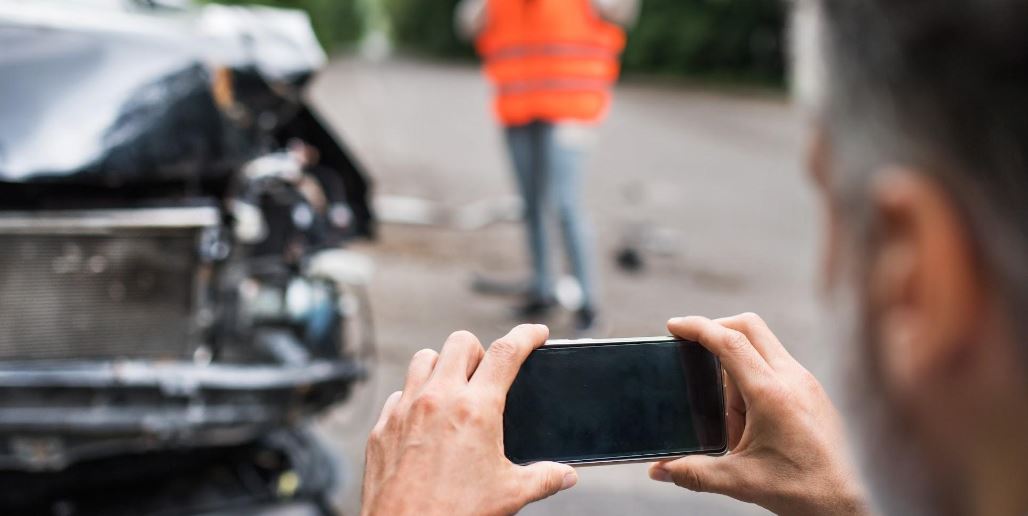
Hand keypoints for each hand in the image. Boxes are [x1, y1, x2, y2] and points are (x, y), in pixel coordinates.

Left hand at [361, 325, 576, 515]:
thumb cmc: (455, 513)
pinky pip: (399, 394)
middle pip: (460, 342)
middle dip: (478, 351)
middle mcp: (438, 399)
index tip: (535, 333)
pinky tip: (423, 420)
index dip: (526, 335)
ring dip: (442, 366)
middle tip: (486, 374)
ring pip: (423, 358)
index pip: (506, 352)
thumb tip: (565, 474)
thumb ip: (544, 477)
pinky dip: (413, 398)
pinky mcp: (382, 426)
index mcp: (476, 409)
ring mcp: (406, 409)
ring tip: (453, 388)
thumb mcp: (510, 494)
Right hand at [649, 314, 869, 515]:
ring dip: (736, 365)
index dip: (697, 327)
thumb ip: (694, 473)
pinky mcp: (813, 391)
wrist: (854, 500)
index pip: (729, 342)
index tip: (674, 325)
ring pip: (763, 347)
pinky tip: (751, 419)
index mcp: (772, 394)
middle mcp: (792, 378)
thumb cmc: (805, 490)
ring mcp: (806, 382)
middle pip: (749, 327)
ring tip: (730, 416)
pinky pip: (777, 366)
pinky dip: (755, 378)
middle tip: (693, 349)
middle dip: (716, 329)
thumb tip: (658, 471)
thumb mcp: (741, 482)